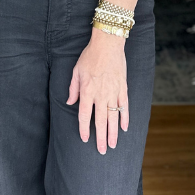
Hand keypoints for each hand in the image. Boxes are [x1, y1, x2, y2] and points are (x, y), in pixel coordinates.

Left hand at [66, 29, 128, 153]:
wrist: (108, 44)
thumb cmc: (90, 56)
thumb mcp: (76, 71)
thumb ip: (73, 89)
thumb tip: (69, 103)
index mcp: (87, 91)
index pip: (85, 115)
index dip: (84, 129)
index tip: (85, 139)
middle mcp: (101, 95)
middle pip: (101, 121)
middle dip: (100, 137)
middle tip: (101, 151)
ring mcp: (113, 92)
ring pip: (113, 117)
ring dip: (113, 133)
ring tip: (113, 145)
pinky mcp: (123, 88)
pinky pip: (124, 107)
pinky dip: (125, 118)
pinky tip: (124, 128)